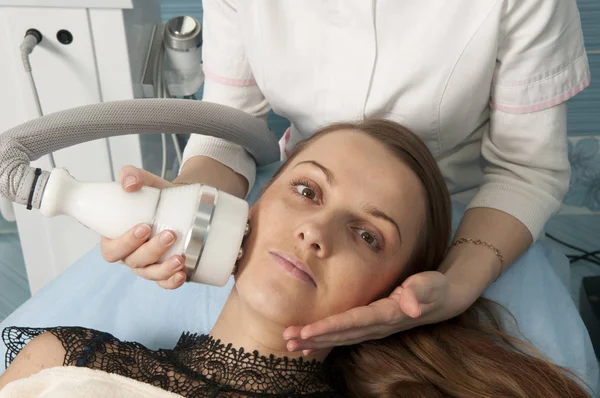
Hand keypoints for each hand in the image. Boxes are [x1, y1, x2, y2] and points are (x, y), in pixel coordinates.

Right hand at [100, 166, 186, 289]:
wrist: (180, 204)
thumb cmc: (156, 197)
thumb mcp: (144, 181)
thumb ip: (131, 175)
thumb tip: (129, 184)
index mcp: (117, 238)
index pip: (112, 250)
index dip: (125, 243)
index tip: (144, 227)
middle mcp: (131, 256)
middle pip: (134, 262)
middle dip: (151, 251)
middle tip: (170, 235)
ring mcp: (148, 266)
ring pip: (150, 274)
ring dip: (164, 269)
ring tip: (180, 259)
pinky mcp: (166, 272)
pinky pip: (165, 283)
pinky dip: (172, 282)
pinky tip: (182, 275)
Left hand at [283, 271, 468, 353]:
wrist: (443, 300)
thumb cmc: (435, 288)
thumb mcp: (430, 285)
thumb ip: (420, 293)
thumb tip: (411, 306)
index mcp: (387, 315)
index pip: (353, 323)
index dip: (330, 328)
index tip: (307, 332)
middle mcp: (377, 326)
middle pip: (340, 334)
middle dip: (313, 338)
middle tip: (287, 340)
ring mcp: (373, 328)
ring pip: (339, 337)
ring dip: (315, 341)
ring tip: (290, 344)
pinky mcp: (371, 326)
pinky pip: (345, 335)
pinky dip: (325, 339)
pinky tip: (309, 344)